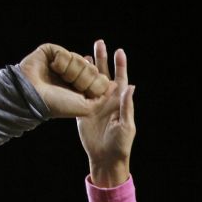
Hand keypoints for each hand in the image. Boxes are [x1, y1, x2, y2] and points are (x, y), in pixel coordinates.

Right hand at [17, 42, 111, 117]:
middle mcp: (72, 75)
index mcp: (81, 88)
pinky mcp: (51, 53)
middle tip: (75, 85)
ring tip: (61, 79)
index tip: (93, 80)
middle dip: (86, 78)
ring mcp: (62, 64)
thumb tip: (116, 84)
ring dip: (73, 71)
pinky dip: (62, 62)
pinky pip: (66, 53)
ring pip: (81, 60)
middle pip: (93, 69)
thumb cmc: (58, 107)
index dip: (97, 80)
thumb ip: (104, 97)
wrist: (33, 98)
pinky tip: (53, 68)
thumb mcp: (87, 108)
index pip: (99, 78)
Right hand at [76, 40, 135, 187]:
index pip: (120, 79)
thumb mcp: (126, 125)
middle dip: (103, 59)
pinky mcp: (82, 110)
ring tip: (83, 52)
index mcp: (119, 102)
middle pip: (104, 74)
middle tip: (99, 42)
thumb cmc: (120, 145)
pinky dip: (75, 81)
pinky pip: (78, 92)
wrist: (105, 158)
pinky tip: (71, 70)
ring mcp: (94, 103)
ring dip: (88, 67)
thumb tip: (130, 86)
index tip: (119, 51)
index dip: (120, 65)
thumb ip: (126, 106)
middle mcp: (106, 99)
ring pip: (90, 80)